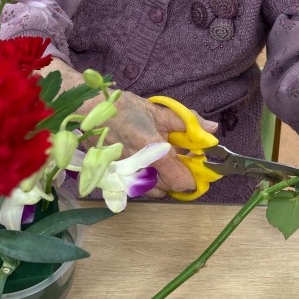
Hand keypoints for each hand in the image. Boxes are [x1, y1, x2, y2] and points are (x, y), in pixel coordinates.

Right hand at [39, 60, 216, 194]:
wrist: (87, 112)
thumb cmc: (121, 108)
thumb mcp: (157, 111)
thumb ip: (186, 122)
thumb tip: (212, 129)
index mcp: (154, 151)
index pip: (181, 179)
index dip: (194, 177)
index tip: (199, 167)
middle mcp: (140, 168)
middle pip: (169, 188)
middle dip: (179, 178)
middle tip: (182, 162)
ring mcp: (127, 176)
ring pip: (153, 190)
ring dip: (163, 181)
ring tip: (163, 163)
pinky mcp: (116, 177)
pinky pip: (138, 187)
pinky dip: (147, 181)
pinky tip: (146, 166)